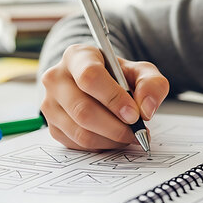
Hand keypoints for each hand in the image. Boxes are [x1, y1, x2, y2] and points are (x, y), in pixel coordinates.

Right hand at [40, 44, 169, 149]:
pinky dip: (101, 146)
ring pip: (80, 131)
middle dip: (116, 127)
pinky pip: (77, 144)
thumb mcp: (142, 72)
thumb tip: (145, 109)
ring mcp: (50, 103)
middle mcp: (56, 78)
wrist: (102, 85)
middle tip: (138, 132)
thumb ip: (152, 84)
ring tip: (129, 135)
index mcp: (77, 56)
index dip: (113, 98)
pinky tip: (114, 138)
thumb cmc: (119, 76)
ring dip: (111, 139)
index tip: (134, 114)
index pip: (90, 77)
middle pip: (83, 109)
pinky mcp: (52, 126)